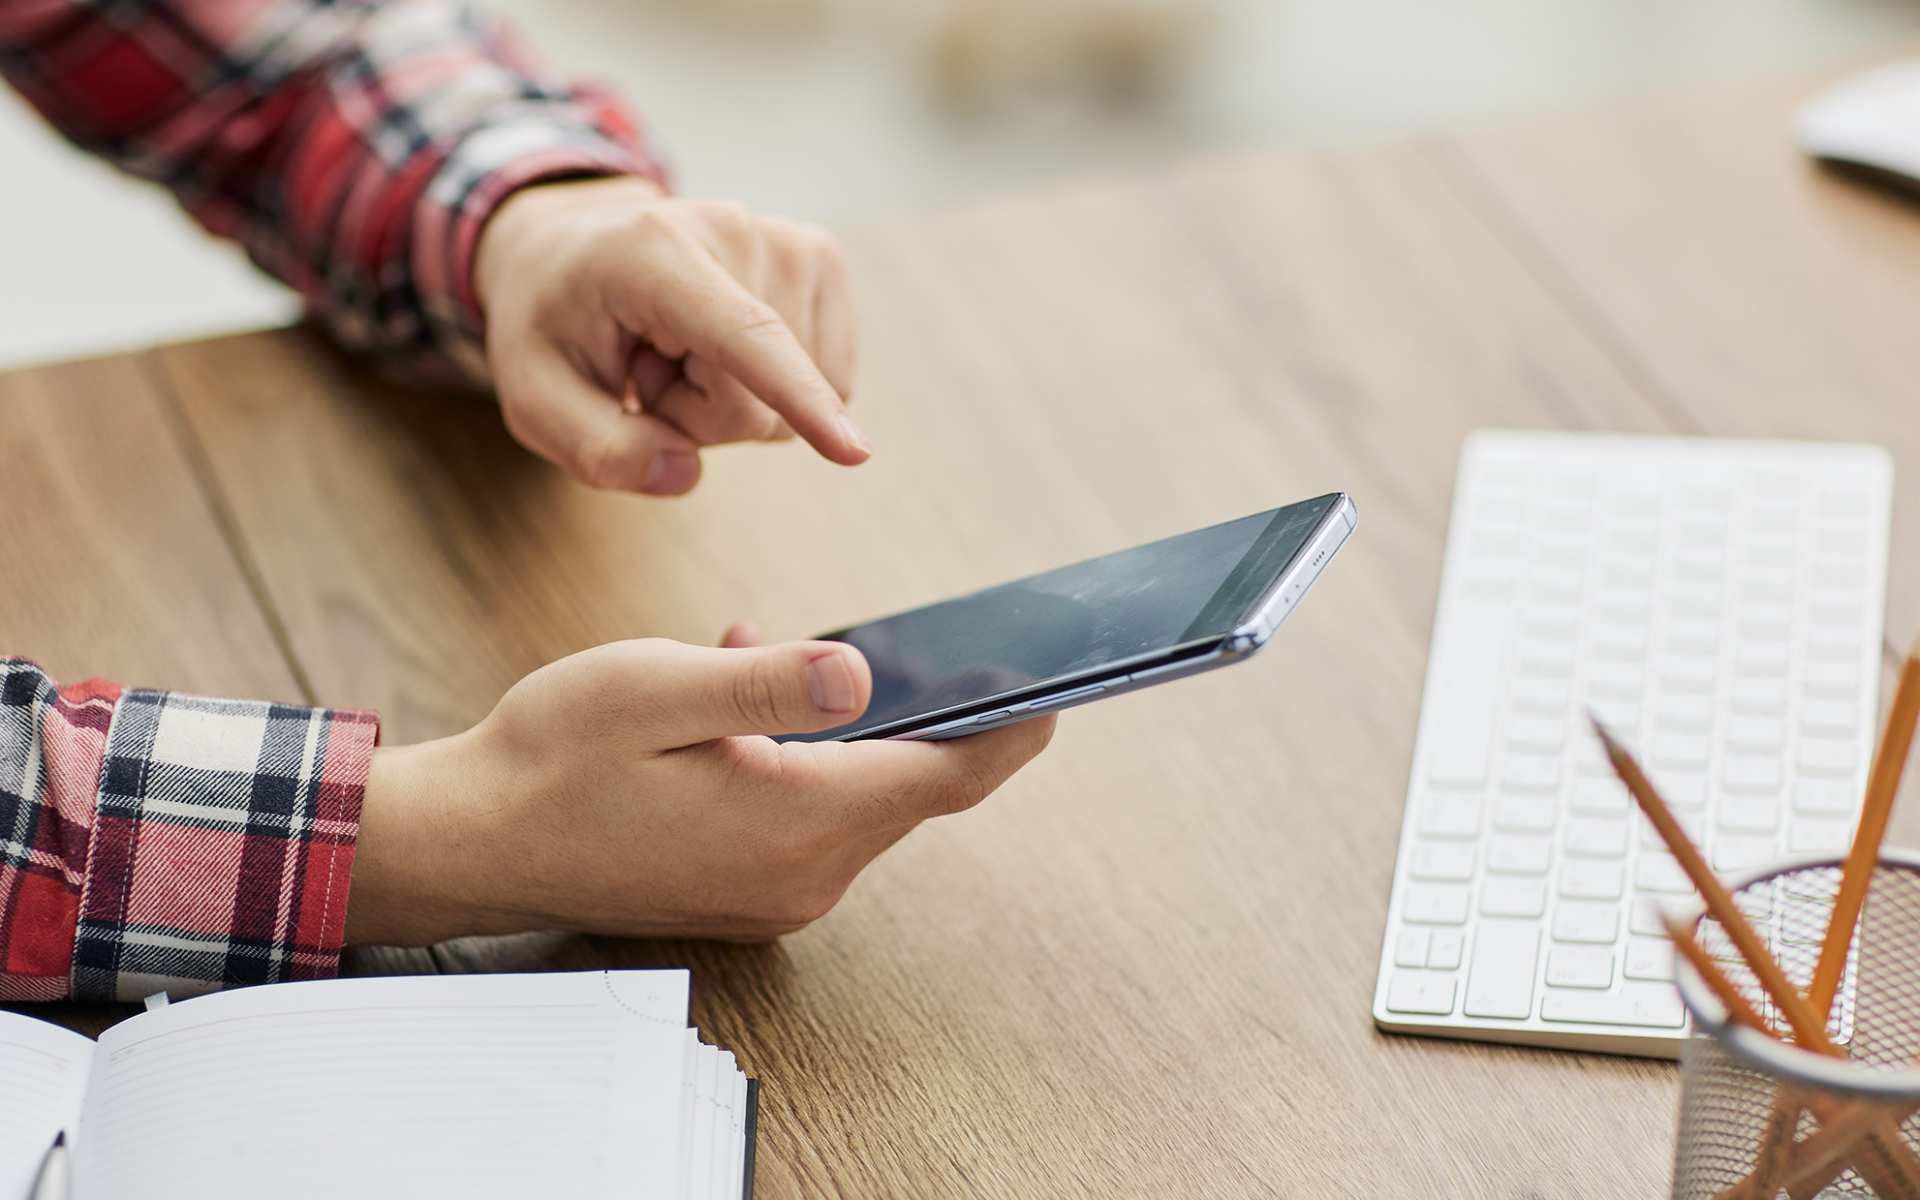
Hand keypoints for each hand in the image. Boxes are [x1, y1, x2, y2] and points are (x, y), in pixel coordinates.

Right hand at [343, 632, 1054, 944]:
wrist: (472, 843)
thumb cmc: (553, 755)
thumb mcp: (656, 688)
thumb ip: (768, 683)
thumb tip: (867, 672)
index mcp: (796, 820)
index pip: (949, 772)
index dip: (1014, 722)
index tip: (1065, 677)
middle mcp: (804, 874)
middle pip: (917, 788)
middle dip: (939, 711)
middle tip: (956, 640)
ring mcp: (778, 894)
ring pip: (864, 798)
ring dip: (853, 728)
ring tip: (784, 655)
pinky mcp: (749, 892)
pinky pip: (816, 818)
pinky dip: (810, 759)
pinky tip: (751, 704)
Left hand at [472, 176, 866, 494]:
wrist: (573, 253)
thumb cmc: (553, 325)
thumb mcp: (535, 401)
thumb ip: (599, 450)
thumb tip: (683, 472)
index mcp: (652, 254)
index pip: (744, 338)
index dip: (797, 398)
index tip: (854, 451)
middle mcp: (734, 229)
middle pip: (758, 403)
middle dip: (700, 417)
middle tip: (646, 369)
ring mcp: (787, 239)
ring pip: (801, 395)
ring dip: (734, 399)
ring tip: (677, 352)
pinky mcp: (819, 259)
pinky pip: (827, 376)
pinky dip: (775, 384)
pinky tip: (720, 346)